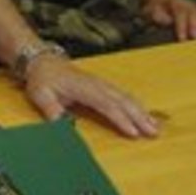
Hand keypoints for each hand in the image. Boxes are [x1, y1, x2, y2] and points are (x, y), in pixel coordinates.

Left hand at [21, 54, 159, 138]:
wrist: (43, 61)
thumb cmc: (43, 79)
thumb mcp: (41, 95)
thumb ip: (52, 110)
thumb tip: (62, 126)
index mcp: (83, 87)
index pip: (106, 104)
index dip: (120, 119)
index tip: (133, 133)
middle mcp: (97, 85)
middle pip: (122, 101)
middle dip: (139, 117)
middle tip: (153, 133)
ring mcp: (102, 84)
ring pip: (126, 98)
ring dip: (142, 112)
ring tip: (155, 128)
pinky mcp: (103, 86)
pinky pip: (124, 96)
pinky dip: (137, 106)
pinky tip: (146, 115)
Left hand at [145, 0, 195, 40]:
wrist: (161, 6)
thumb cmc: (156, 14)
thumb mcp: (151, 13)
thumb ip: (157, 16)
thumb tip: (166, 20)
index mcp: (176, 4)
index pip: (180, 13)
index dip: (182, 25)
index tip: (182, 38)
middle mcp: (189, 6)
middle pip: (195, 12)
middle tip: (195, 37)